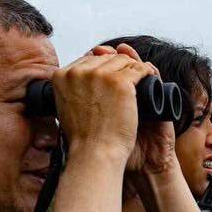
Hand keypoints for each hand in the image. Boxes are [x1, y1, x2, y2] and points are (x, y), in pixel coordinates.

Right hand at [48, 43, 157, 167]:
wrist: (94, 154)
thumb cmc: (83, 138)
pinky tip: (149, 77)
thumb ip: (71, 91)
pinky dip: (146, 72)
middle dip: (118, 66)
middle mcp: (78, 71)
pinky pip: (138, 69)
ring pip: (122, 60)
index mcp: (61, 75)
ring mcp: (99, 75)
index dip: (103, 67)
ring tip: (139, 79)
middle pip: (105, 58)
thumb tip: (79, 77)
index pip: (88, 60)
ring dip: (133, 68)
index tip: (112, 78)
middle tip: (129, 80)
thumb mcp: (68, 108)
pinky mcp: (119, 82)